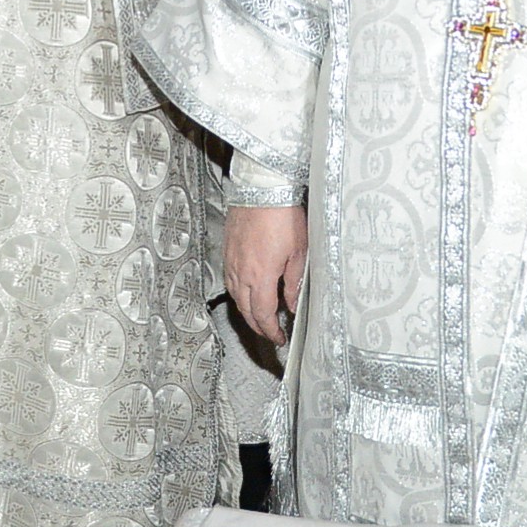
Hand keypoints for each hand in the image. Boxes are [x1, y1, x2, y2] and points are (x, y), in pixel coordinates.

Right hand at [224, 204, 307, 345]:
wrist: (262, 189)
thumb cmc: (282, 215)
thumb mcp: (299, 252)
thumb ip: (293, 282)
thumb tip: (292, 303)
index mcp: (261, 276)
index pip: (263, 314)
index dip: (270, 330)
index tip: (278, 337)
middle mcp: (242, 272)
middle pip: (246, 310)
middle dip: (258, 325)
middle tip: (269, 332)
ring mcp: (232, 261)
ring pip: (235, 296)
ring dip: (246, 311)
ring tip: (259, 315)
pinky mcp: (228, 250)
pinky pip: (230, 280)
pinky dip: (238, 293)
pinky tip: (246, 291)